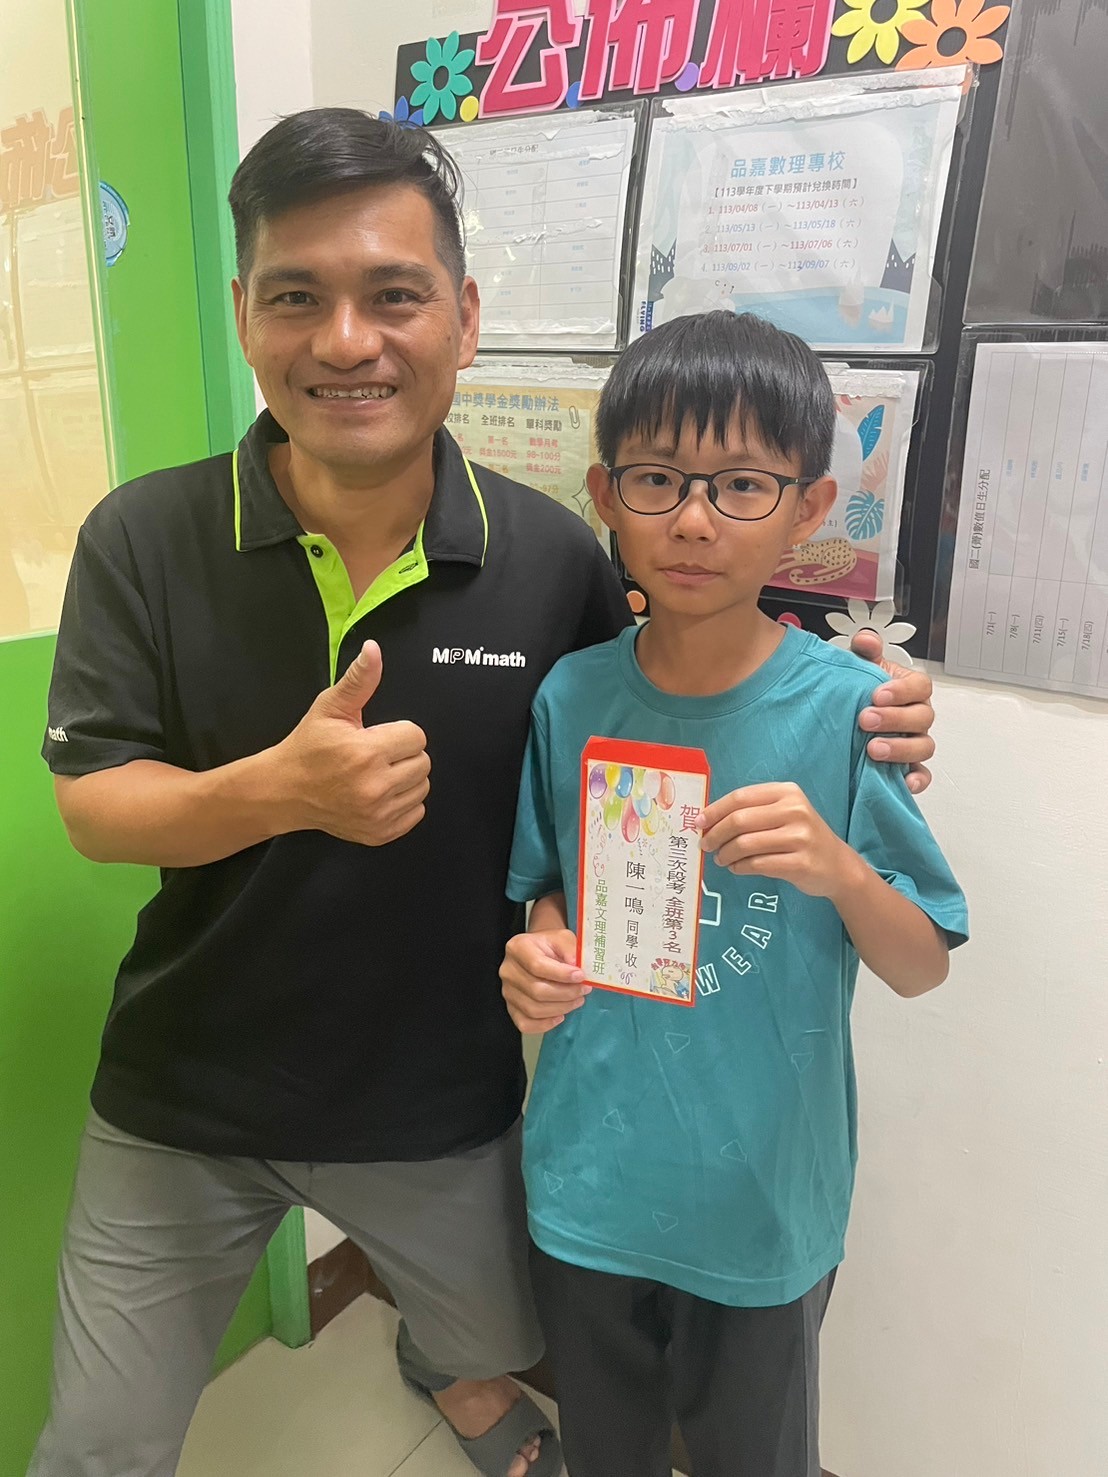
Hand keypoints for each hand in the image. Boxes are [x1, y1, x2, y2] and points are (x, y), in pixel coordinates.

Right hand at [275, 640, 429, 844]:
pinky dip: (403, 802)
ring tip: (377, 773)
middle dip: (403, 754)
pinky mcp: (379, 833)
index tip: (376, 736)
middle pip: (423, 762)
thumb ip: (358, 680)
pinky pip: (416, 813)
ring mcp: (378, 814)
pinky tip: (379, 793)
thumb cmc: (308, 747)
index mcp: (365, 753)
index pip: (416, 736)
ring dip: (406, 778)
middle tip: (376, 754)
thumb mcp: (330, 708)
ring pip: (422, 787)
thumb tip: (374, 650)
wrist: (284, 791)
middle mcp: (375, 787)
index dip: (398, 732)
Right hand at [500, 929, 589, 1035]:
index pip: (537, 966)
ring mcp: (507, 991)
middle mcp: (508, 970)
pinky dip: (545, 1024)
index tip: (581, 976)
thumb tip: (577, 967)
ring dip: (560, 1008)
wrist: (540, 952)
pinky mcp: (511, 1007)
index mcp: (518, 948)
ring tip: (577, 1000)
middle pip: (536, 990)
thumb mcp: (563, 938)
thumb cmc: (551, 945)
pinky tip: (560, 1016)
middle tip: (584, 990)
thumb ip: (571, 949)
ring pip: (533, 1009)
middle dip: (566, 993)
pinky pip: (525, 1023)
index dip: (561, 974)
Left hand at [698, 782, 858, 900]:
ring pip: (746, 844)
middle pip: (739, 820)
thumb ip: (752, 812)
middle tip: (705, 845)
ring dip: (726, 853)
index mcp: (787, 792)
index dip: (714, 811)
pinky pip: (757, 864)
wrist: (837, 865)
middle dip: (715, 834)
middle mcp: (795, 811)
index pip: (740, 797)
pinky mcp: (800, 863)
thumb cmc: (801, 836)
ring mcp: (800, 837)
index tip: (698, 823)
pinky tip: (736, 867)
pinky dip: (740, 867)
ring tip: (721, 859)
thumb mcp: (784, 814)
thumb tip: (707, 821)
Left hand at [850, 629, 934, 794]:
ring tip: (873, 750)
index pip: (920, 686)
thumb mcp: (859, 667)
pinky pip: (921, 775)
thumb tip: (866, 641)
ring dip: (901, 749)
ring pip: (923, 747)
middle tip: (866, 720)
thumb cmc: (857, 692)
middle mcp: (917, 716)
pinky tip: (903, 782)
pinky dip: (916, 780)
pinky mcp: (908, 767)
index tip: (877, 694)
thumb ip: (864, 650)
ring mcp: (914, 742)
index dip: (902, 690)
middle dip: (895, 719)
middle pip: (922, 718)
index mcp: (911, 690)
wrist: (841, 717)